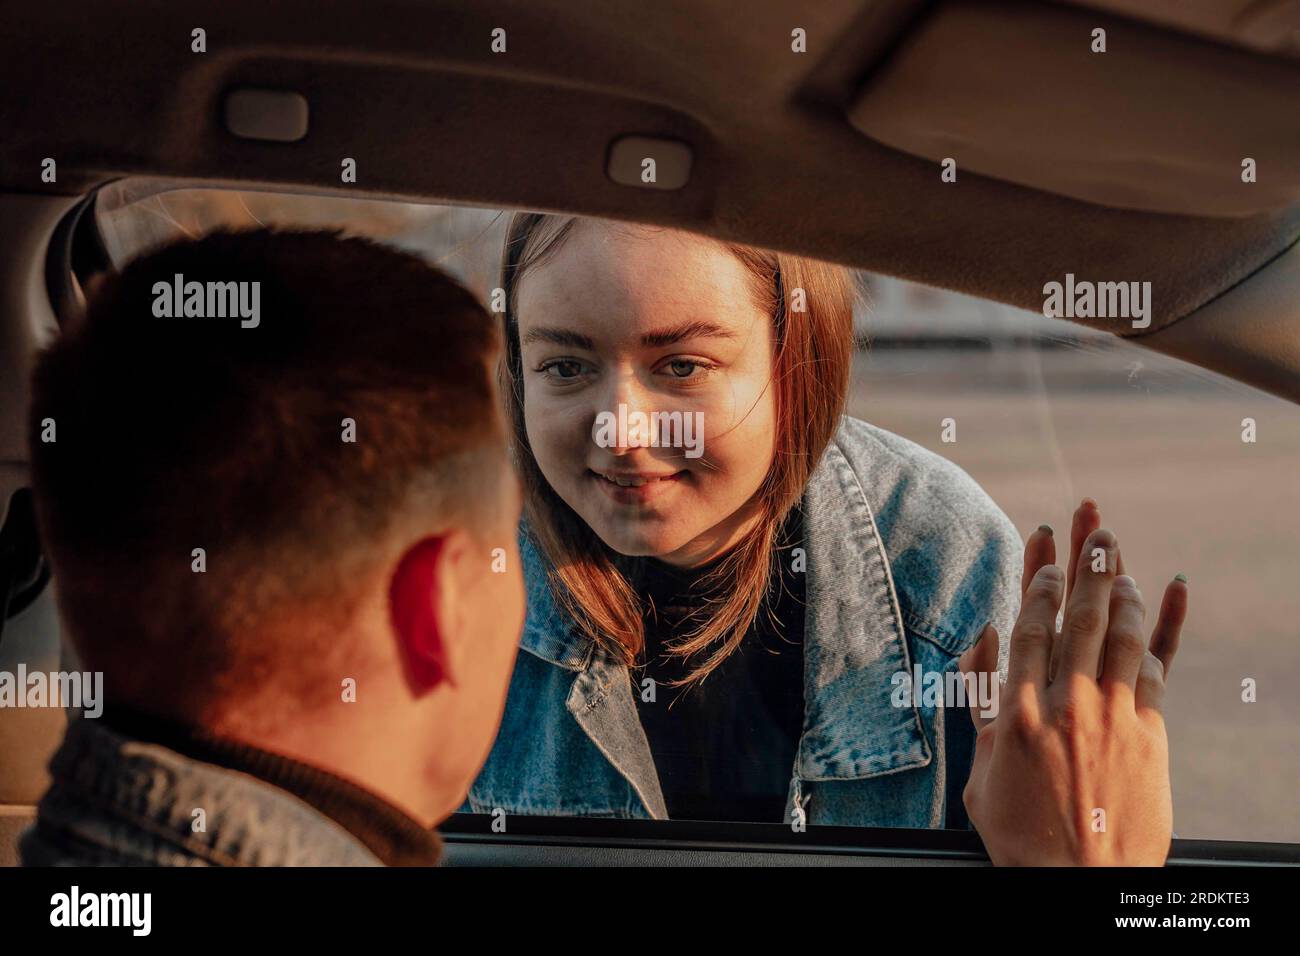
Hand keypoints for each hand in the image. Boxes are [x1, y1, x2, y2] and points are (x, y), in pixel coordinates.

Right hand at [958, 499, 1188, 864]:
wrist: (1079, 881)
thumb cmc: (1020, 828)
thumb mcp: (979, 767)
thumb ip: (979, 700)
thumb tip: (982, 639)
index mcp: (1018, 711)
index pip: (1031, 624)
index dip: (1039, 579)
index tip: (1043, 546)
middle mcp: (1067, 703)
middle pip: (1079, 615)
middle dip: (1086, 562)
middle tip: (1091, 523)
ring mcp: (1113, 715)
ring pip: (1121, 631)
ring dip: (1121, 583)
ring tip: (1118, 552)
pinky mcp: (1150, 732)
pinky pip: (1160, 665)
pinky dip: (1167, 623)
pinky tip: (1173, 586)